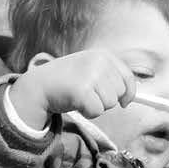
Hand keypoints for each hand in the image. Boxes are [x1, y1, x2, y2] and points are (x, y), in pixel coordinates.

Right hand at [5, 49, 137, 127]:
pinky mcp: (82, 90)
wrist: (39, 85)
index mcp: (102, 55)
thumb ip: (109, 78)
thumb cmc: (66, 81)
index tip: (125, 102)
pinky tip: (75, 103)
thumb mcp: (90, 69)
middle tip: (87, 94)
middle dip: (106, 99)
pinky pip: (97, 111)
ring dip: (96, 106)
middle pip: (119, 93)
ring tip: (80, 97)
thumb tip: (129, 98)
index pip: (127, 77)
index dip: (129, 93)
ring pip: (110, 104)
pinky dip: (88, 113)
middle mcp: (99, 62)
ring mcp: (91, 75)